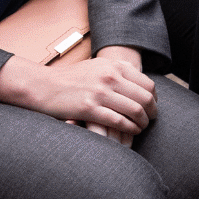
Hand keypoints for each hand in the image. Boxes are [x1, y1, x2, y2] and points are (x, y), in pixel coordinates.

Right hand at [0, 44, 156, 140]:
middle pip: (145, 98)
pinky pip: (119, 121)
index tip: (153, 106)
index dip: (154, 99)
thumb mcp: (97, 66)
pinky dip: (129, 128)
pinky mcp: (90, 109)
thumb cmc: (71, 78)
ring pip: (135, 111)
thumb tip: (139, 80)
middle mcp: (110, 77)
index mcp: (114, 66)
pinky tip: (130, 132)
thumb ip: (118, 71)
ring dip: (142, 122)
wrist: (44, 86)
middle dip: (152, 112)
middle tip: (151, 119)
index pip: (147, 84)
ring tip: (141, 127)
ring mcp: (100, 93)